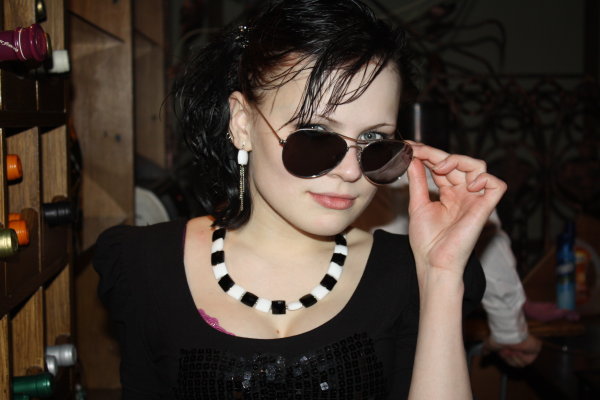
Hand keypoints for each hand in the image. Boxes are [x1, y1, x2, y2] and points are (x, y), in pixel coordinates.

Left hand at [407, 143, 506, 283]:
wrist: (433, 262)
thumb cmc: (426, 241)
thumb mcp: (418, 204)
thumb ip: (418, 181)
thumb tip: (412, 159)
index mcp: (449, 194)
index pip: (443, 166)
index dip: (429, 154)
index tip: (410, 148)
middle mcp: (463, 194)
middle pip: (458, 162)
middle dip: (437, 153)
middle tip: (418, 151)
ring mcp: (475, 200)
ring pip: (478, 167)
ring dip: (458, 161)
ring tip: (440, 168)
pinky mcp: (485, 208)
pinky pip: (497, 185)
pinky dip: (484, 178)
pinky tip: (466, 184)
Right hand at [484, 335, 541, 366]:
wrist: (508, 334)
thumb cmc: (498, 338)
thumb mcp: (489, 344)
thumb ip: (486, 349)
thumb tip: (483, 354)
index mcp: (511, 347)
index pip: (508, 360)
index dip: (505, 357)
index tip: (502, 351)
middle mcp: (519, 349)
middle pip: (513, 363)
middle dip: (508, 358)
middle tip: (507, 350)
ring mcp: (527, 351)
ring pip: (519, 364)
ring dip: (514, 357)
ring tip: (513, 349)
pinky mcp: (534, 352)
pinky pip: (526, 362)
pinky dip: (521, 357)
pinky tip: (519, 351)